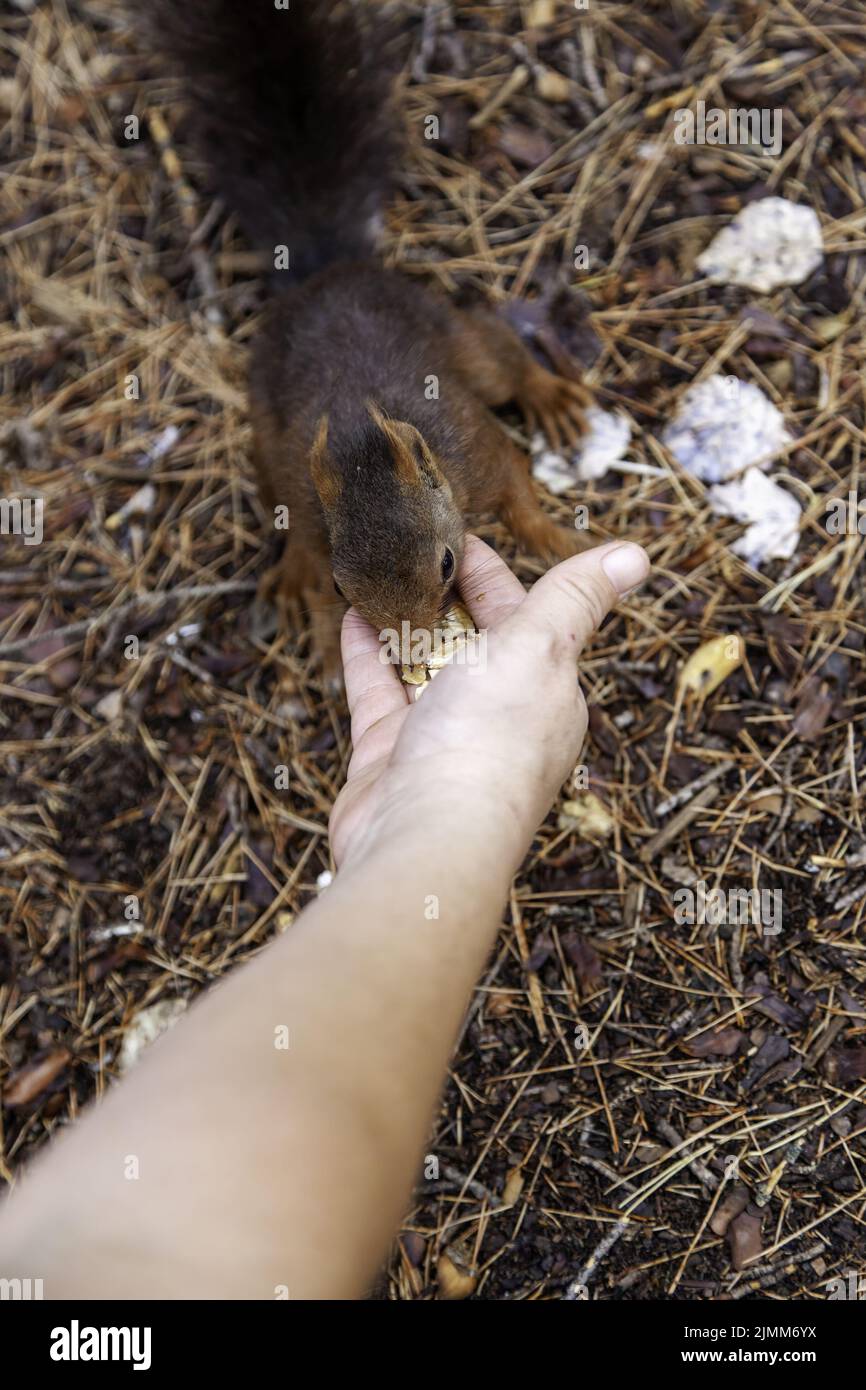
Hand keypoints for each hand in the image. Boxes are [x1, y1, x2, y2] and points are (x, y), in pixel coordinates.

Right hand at [330, 536, 649, 870]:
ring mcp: (444, 737)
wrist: (424, 840)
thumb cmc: (490, 747)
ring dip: (404, 619)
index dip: (494, 574)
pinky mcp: (392, 754)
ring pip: (423, 664)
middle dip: (446, 595)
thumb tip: (636, 554)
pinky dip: (368, 653)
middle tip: (412, 546)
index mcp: (548, 692)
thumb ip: (576, 597)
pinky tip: (353, 616)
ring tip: (380, 573)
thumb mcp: (542, 649)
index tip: (459, 534)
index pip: (527, 617)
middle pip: (473, 641)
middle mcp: (499, 716)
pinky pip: (380, 692)